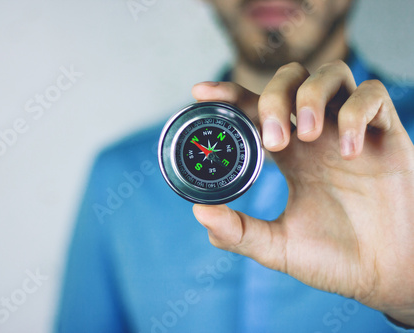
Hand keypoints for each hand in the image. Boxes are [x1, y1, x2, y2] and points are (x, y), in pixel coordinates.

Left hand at [191, 61, 413, 325]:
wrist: (385, 275)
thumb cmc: (334, 259)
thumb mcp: (277, 247)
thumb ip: (238, 232)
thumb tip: (199, 212)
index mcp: (290, 155)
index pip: (254, 107)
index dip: (228, 93)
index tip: (200, 92)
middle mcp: (317, 136)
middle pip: (290, 79)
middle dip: (274, 97)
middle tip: (273, 141)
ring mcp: (351, 132)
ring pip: (331, 74)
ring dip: (310, 96)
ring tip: (306, 136)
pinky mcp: (387, 135)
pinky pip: (373, 96)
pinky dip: (355, 113)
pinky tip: (348, 152)